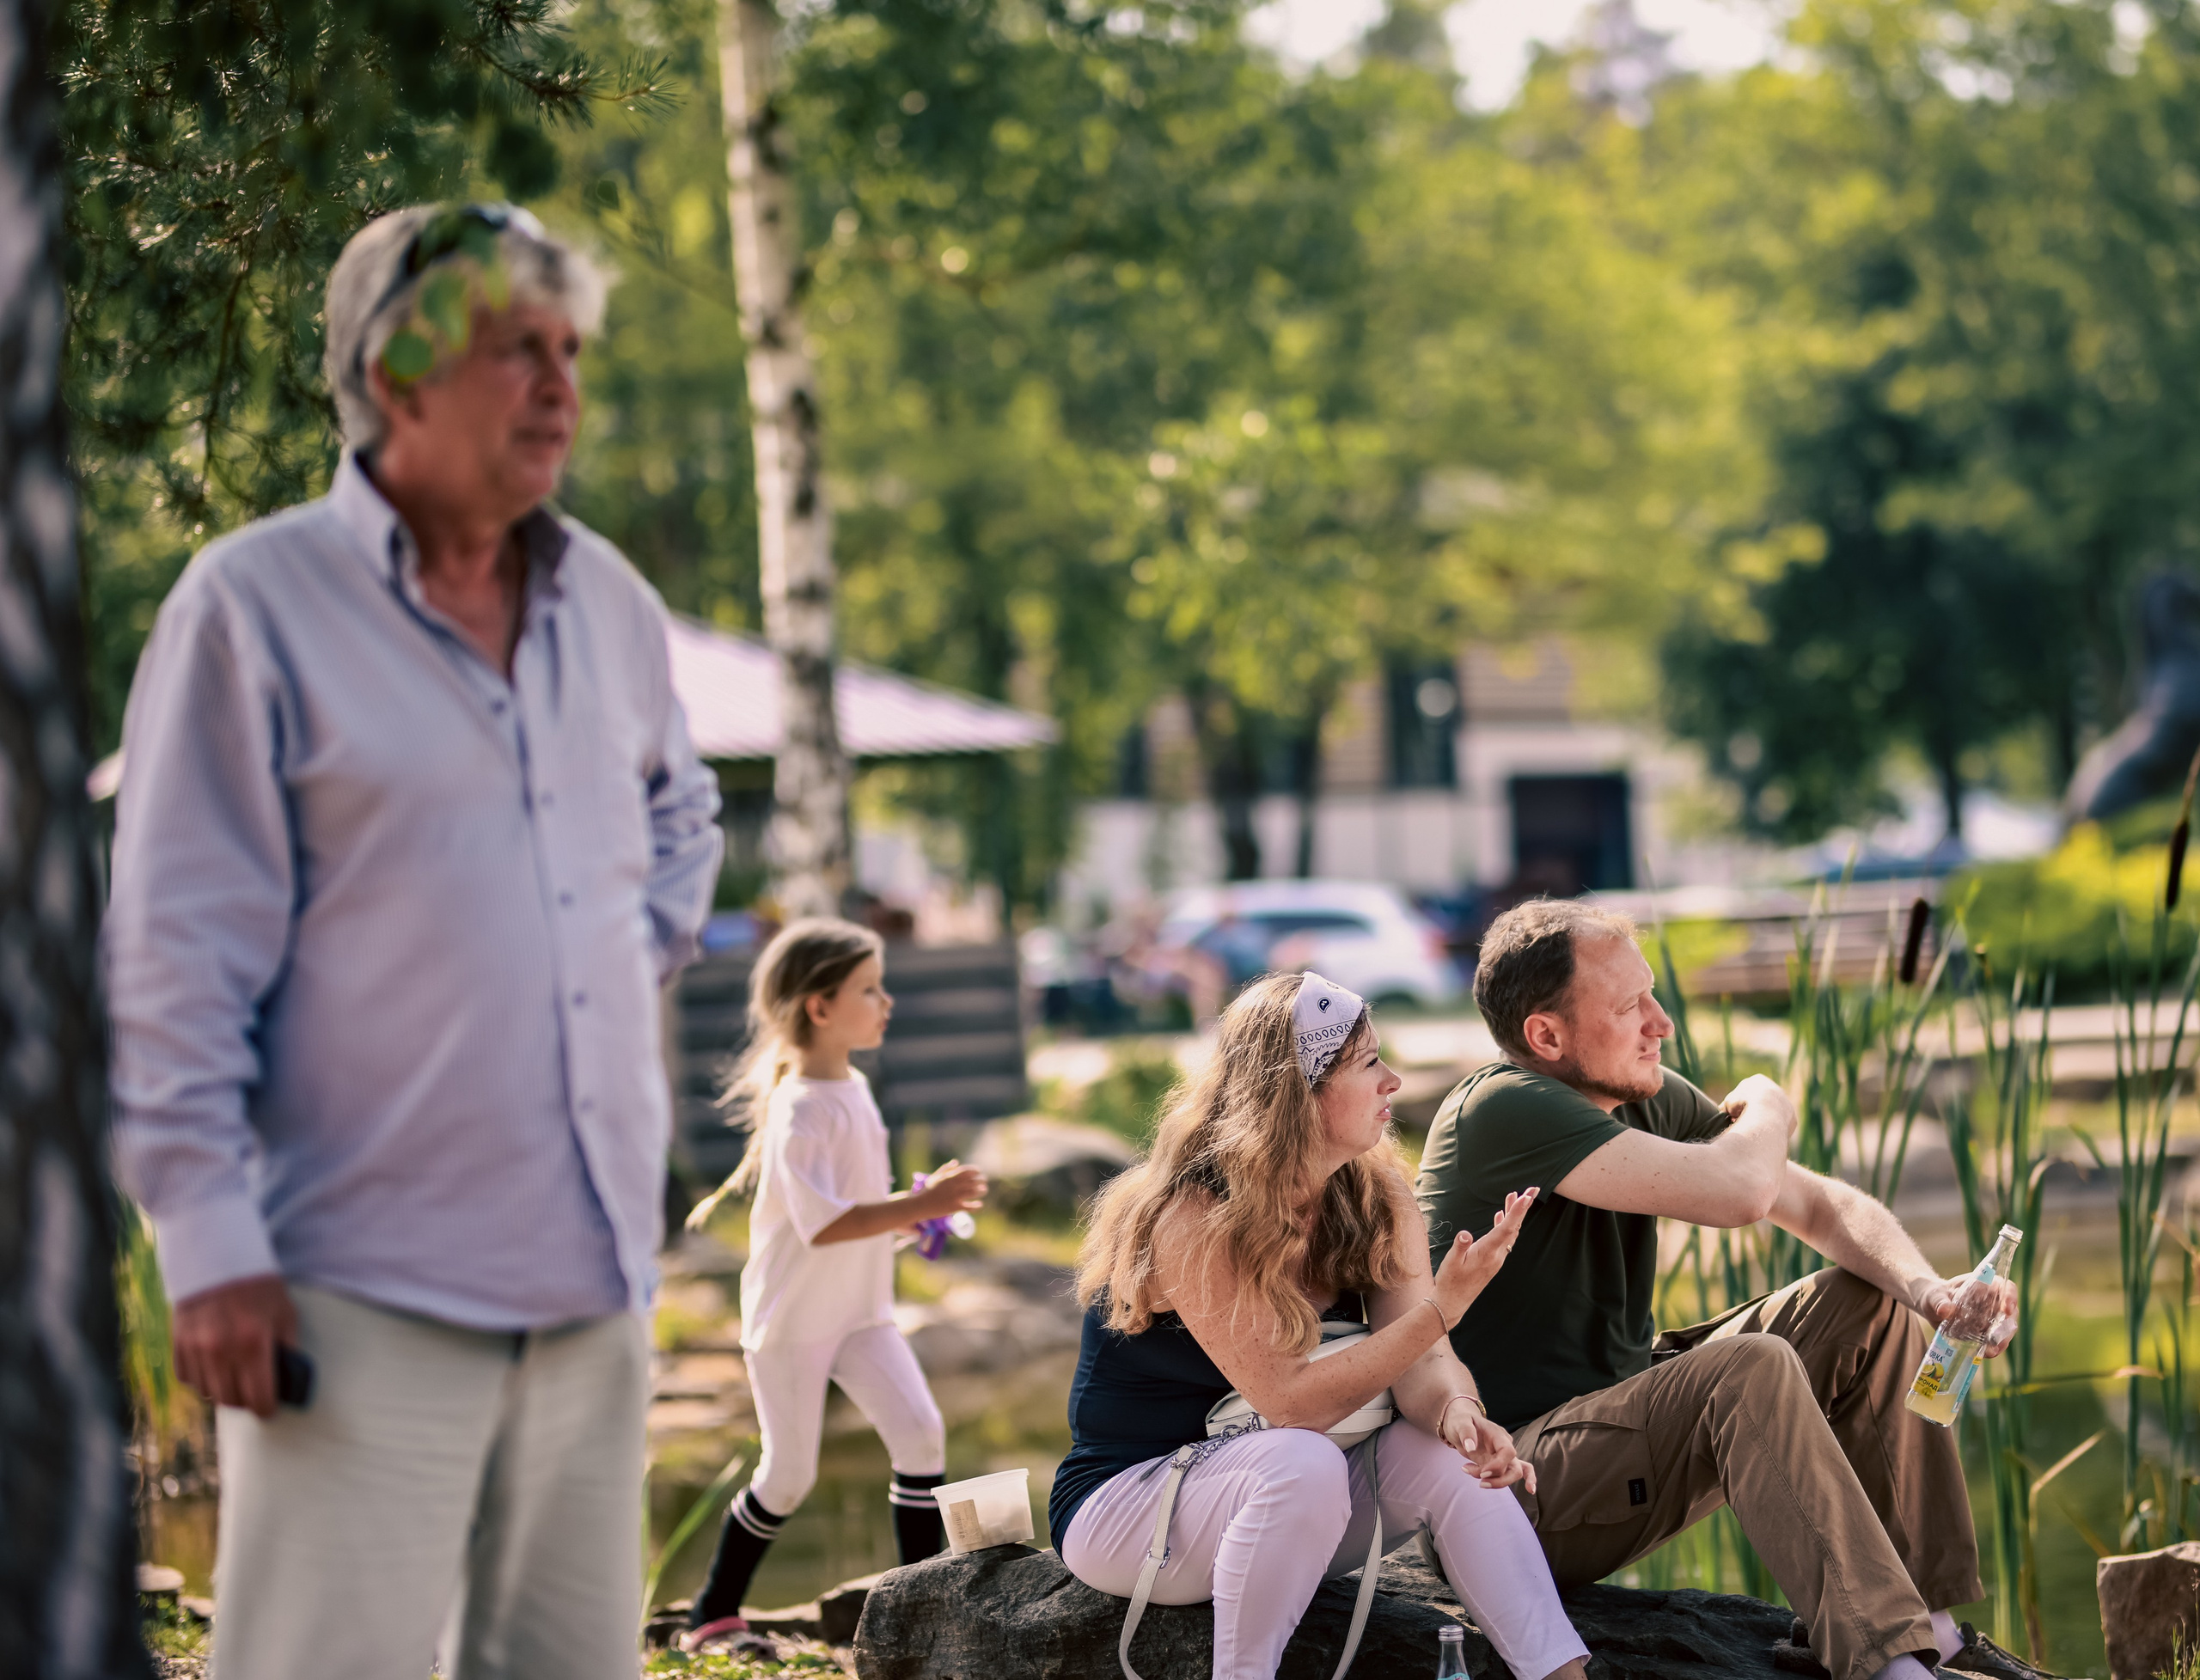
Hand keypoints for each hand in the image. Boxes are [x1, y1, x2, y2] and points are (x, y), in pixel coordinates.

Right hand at [172, 1273, 297, 1418]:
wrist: (216, 1257)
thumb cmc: (258, 1286)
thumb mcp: (285, 1313)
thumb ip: (287, 1349)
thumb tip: (287, 1380)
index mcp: (253, 1343)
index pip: (258, 1398)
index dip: (267, 1408)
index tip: (270, 1406)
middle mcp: (220, 1351)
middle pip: (232, 1401)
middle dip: (246, 1400)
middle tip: (254, 1390)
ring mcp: (195, 1349)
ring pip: (209, 1394)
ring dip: (224, 1390)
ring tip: (235, 1376)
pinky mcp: (177, 1345)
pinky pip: (189, 1379)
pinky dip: (202, 1379)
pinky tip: (214, 1365)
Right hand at [910, 1160, 987, 1219]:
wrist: (919, 1204)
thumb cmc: (926, 1190)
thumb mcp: (934, 1177)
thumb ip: (946, 1169)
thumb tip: (956, 1162)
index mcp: (949, 1176)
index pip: (968, 1171)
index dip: (975, 1171)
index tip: (978, 1172)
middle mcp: (954, 1185)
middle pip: (973, 1181)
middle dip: (981, 1180)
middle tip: (983, 1181)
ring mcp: (955, 1196)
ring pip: (974, 1192)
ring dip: (981, 1191)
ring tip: (983, 1190)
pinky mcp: (954, 1207)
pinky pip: (969, 1207)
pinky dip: (976, 1206)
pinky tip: (980, 1205)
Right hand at [1432, 1189, 1535, 1323]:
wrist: (1453, 1301)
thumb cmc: (1450, 1281)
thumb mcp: (1451, 1262)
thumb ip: (1460, 1247)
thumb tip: (1465, 1234)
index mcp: (1487, 1253)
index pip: (1506, 1229)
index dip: (1516, 1212)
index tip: (1525, 1197)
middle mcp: (1496, 1255)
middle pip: (1514, 1227)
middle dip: (1523, 1207)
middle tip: (1532, 1189)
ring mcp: (1496, 1258)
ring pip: (1510, 1232)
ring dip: (1515, 1214)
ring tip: (1516, 1195)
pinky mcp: (1492, 1260)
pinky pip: (1504, 1239)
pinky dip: (1505, 1224)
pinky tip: (1501, 1215)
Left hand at [1440, 1402, 1534, 1493]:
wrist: (1459, 1424)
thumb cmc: (1461, 1421)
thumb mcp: (1460, 1422)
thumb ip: (1466, 1432)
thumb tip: (1470, 1448)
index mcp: (1498, 1435)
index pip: (1508, 1452)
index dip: (1498, 1465)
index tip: (1483, 1473)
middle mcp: (1504, 1446)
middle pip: (1515, 1468)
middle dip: (1499, 1480)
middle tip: (1480, 1481)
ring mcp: (1502, 1456)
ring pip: (1513, 1474)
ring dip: (1496, 1482)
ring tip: (1471, 1473)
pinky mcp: (1497, 1463)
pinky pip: (1512, 1473)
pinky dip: (1523, 1481)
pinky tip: (1531, 1491)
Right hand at [1723, 1074, 1797, 1144]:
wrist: (1766, 1113)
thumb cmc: (1743, 1105)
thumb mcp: (1728, 1103)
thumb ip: (1728, 1106)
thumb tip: (1724, 1113)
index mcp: (1758, 1080)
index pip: (1746, 1091)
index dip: (1738, 1103)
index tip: (1733, 1114)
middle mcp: (1775, 1089)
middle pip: (1761, 1102)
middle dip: (1751, 1113)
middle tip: (1742, 1124)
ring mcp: (1786, 1103)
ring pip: (1771, 1115)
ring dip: (1761, 1122)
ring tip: (1751, 1132)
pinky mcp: (1792, 1118)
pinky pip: (1779, 1126)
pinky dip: (1771, 1131)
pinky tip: (1762, 1137)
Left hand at [1921, 1274, 2018, 1356]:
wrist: (1931, 1309)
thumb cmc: (1934, 1295)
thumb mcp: (1934, 1295)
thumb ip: (1939, 1301)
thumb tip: (1946, 1310)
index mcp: (1985, 1285)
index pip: (2006, 1287)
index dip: (2010, 1297)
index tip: (2007, 1309)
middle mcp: (1993, 1302)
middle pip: (2010, 1313)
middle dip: (2006, 1326)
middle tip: (1997, 1338)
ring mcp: (1992, 1319)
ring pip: (2005, 1330)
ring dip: (2002, 1341)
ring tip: (1991, 1351)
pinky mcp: (1986, 1333)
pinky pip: (1995, 1341)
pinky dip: (1993, 1348)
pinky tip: (1986, 1353)